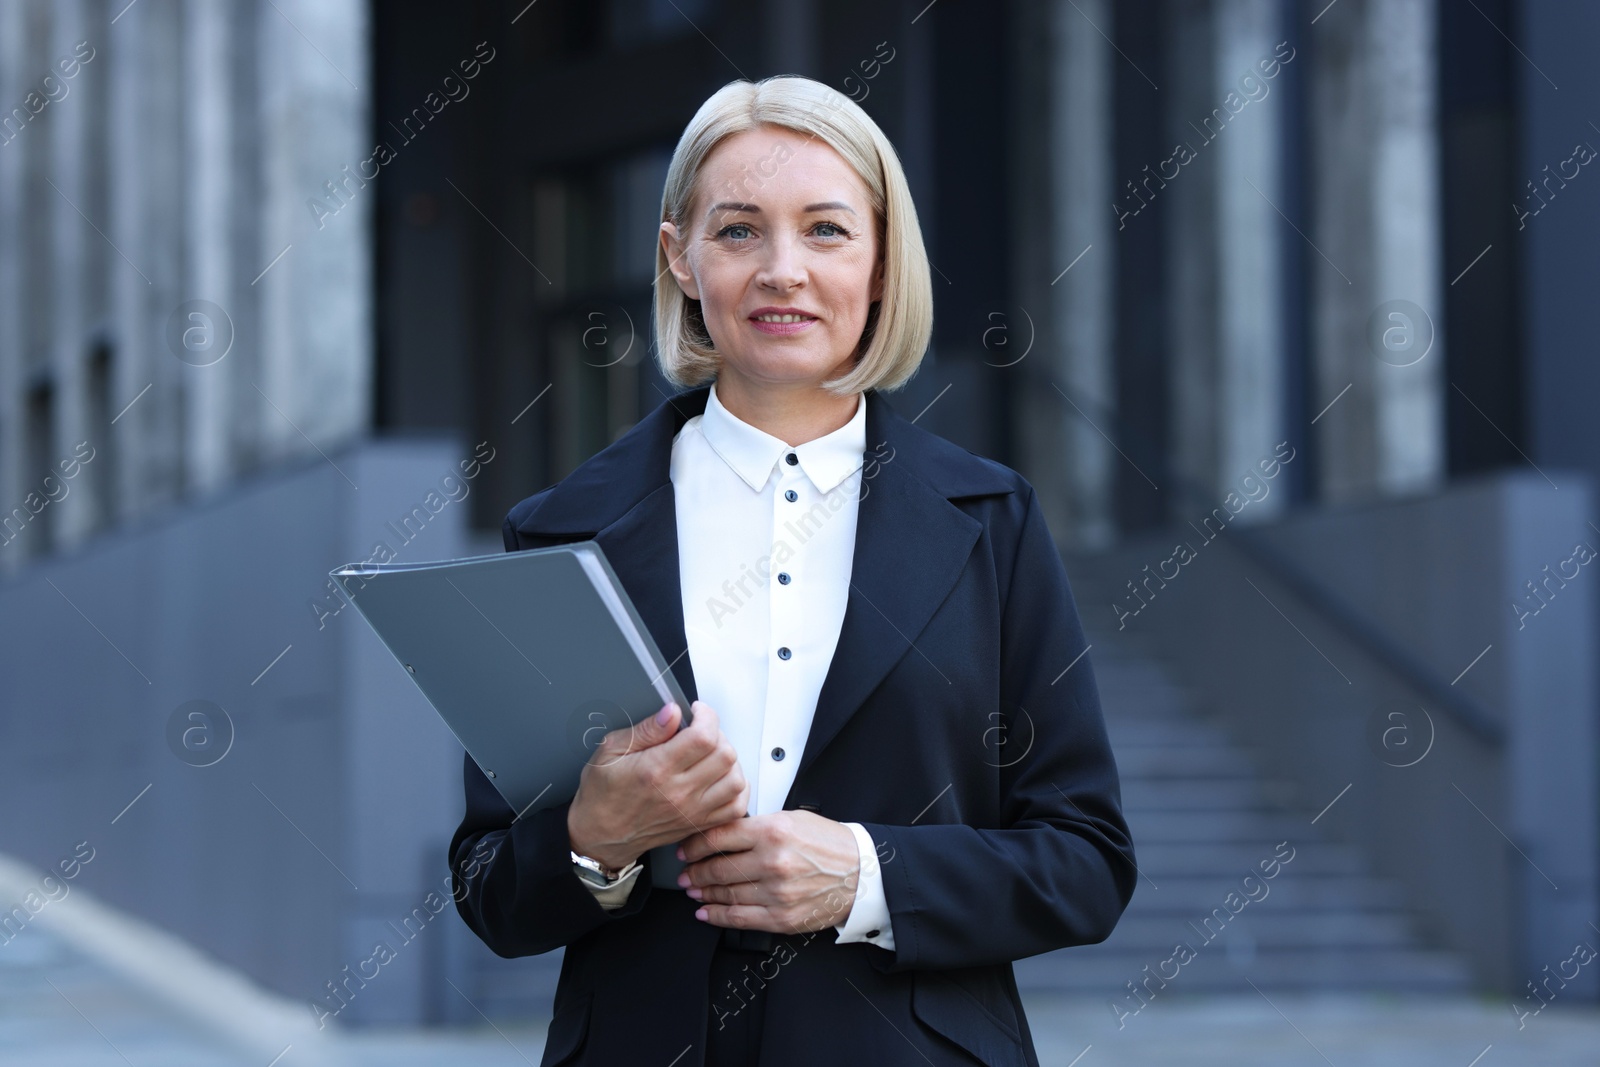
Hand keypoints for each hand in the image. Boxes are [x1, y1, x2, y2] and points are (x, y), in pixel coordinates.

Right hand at [567, 700, 748, 871]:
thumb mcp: (610, 750)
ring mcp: (692, 811)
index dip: (706, 716)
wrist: (599, 835)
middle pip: (725, 755)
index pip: (703, 737)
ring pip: (735, 780)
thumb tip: (672, 713)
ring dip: (728, 761)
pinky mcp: (698, 824)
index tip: (696, 712)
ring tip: (710, 754)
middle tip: (700, 731)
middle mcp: (679, 792)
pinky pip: (735, 807)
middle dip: (717, 734)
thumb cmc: (602, 795)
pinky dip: (736, 790)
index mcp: (657, 770)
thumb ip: (646, 730)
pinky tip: (720, 778)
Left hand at [676, 810, 858, 933]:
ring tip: (693, 890)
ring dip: (703, 893)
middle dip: (694, 871)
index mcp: (772, 831)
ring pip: (725, 894)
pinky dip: (717, 916)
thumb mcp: (793, 819)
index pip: (718, 837)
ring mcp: (775, 893)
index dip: (694, 844)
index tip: (685, 848)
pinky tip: (706, 912)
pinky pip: (739, 918)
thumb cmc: (829, 845)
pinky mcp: (781, 917)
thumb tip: (722, 832)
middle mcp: (772, 862)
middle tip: (685, 872)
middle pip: (717, 867)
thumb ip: (757, 825)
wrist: (861, 873)